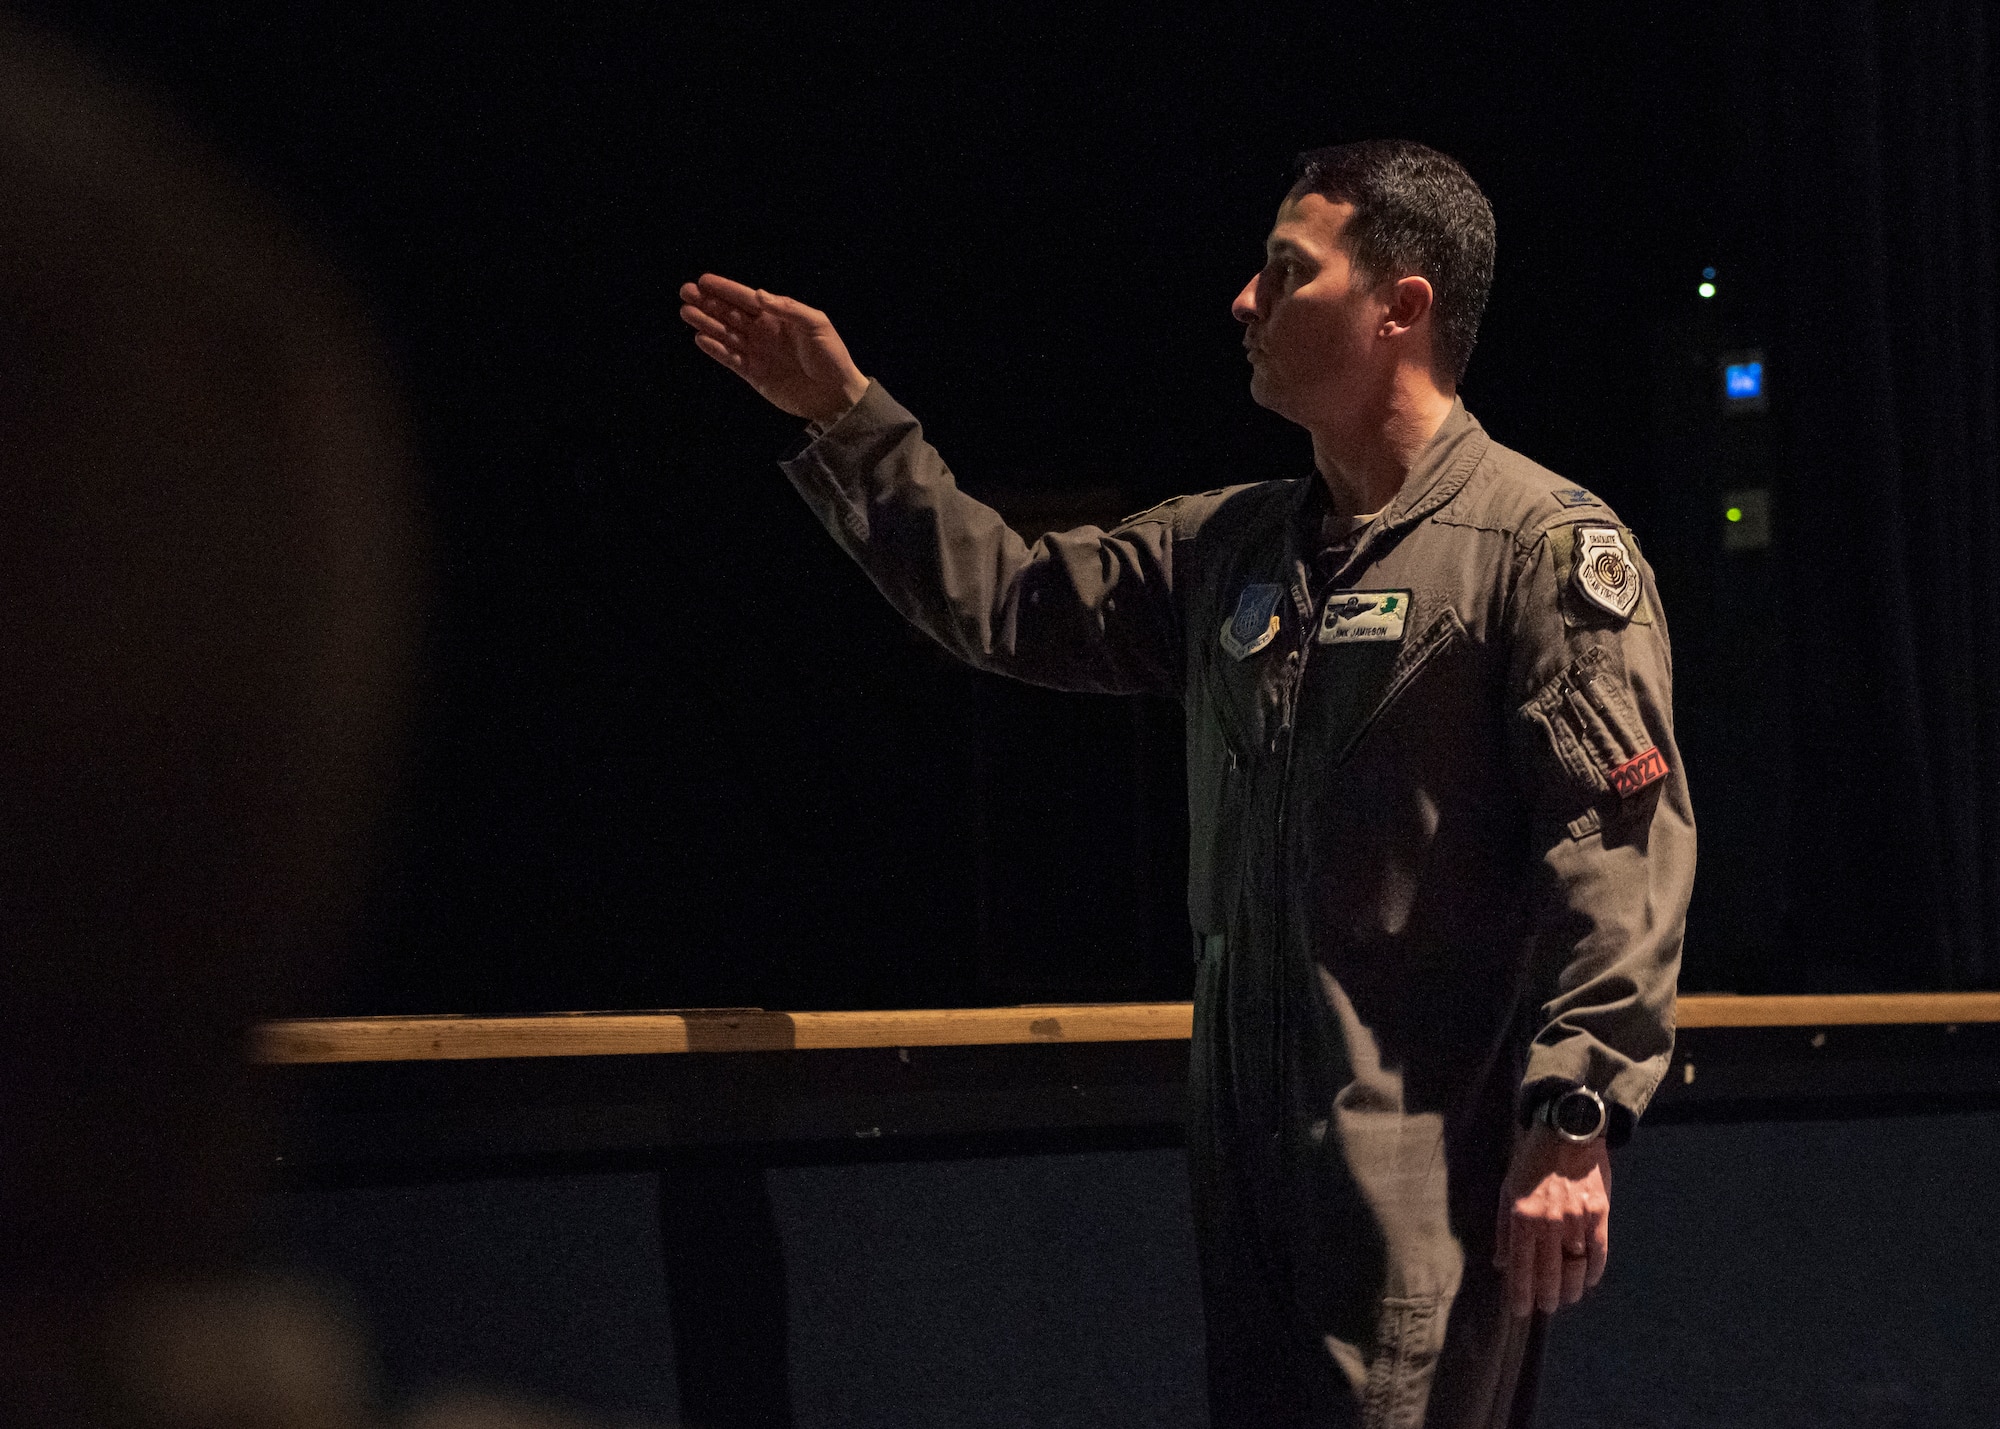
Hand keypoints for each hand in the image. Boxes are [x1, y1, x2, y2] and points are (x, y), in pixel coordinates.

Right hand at [678, 273, 869, 423]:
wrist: (836, 395)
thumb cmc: (831, 356)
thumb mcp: (816, 325)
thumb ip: (788, 308)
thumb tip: (759, 294)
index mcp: (779, 316)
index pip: (746, 298)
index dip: (725, 289)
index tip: (703, 280)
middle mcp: (764, 332)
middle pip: (729, 313)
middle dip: (707, 302)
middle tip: (685, 292)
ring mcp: (758, 353)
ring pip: (726, 334)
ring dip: (706, 323)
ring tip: (686, 312)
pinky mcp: (754, 374)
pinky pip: (730, 359)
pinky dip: (716, 350)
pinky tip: (701, 339)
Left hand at [1493, 1122, 1610, 1317]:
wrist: (1567, 1132)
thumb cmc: (1531, 1162)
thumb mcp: (1507, 1191)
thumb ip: (1504, 1230)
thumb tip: (1501, 1264)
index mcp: (1522, 1217)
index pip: (1521, 1267)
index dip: (1520, 1293)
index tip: (1521, 1311)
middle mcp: (1549, 1223)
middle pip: (1549, 1273)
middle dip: (1547, 1296)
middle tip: (1547, 1307)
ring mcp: (1576, 1220)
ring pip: (1575, 1268)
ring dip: (1571, 1289)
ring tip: (1567, 1298)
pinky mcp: (1600, 1214)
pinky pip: (1598, 1252)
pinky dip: (1594, 1271)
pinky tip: (1588, 1280)